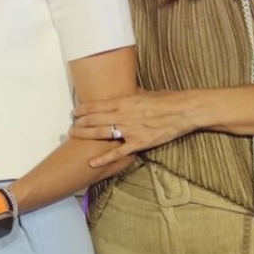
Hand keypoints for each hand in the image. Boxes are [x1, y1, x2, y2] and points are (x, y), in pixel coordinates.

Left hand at [71, 90, 195, 165]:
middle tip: (71, 126)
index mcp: (123, 101)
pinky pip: (118, 152)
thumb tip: (125, 91)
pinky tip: (92, 163)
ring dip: (85, 135)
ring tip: (74, 136)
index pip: (95, 105)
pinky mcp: (139, 143)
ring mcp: (130, 130)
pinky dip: (104, 158)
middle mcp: (123, 115)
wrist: (183, 110)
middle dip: (79, 122)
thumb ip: (131, 95)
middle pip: (94, 119)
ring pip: (101, 133)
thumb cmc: (166, 99)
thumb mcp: (144, 93)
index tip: (74, 111)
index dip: (82, 109)